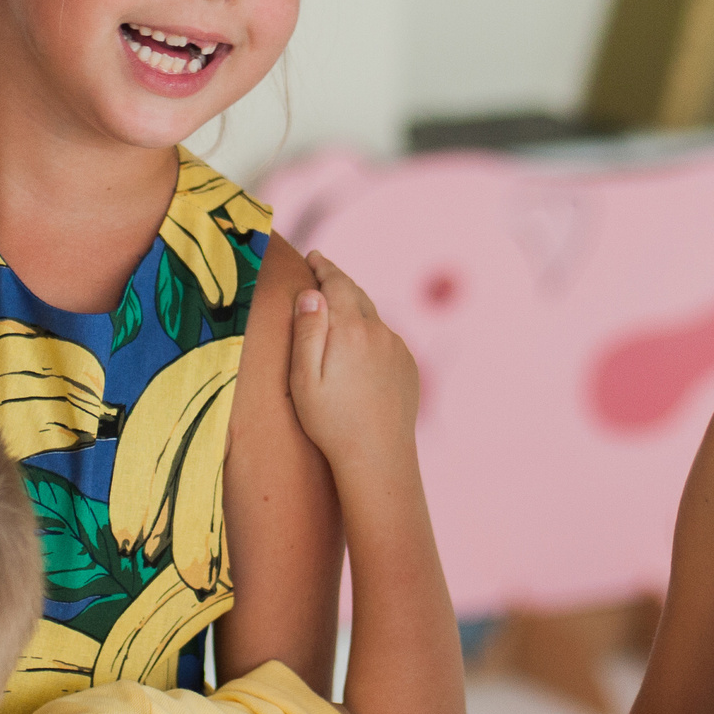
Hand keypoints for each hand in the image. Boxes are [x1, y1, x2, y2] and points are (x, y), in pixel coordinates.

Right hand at [286, 252, 418, 474]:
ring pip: (373, 318)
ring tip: (336, 312)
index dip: (324, 267)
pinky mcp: (408, 367)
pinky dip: (370, 334)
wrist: (378, 458)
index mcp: (351, 329)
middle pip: (357, 295)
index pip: (337, 283)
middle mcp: (379, 332)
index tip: (313, 256)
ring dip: (355, 310)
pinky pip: (385, 340)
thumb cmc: (331, 422)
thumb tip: (312, 293)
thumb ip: (307, 331)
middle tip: (321, 273)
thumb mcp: (305, 378)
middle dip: (338, 282)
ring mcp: (398, 349)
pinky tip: (358, 349)